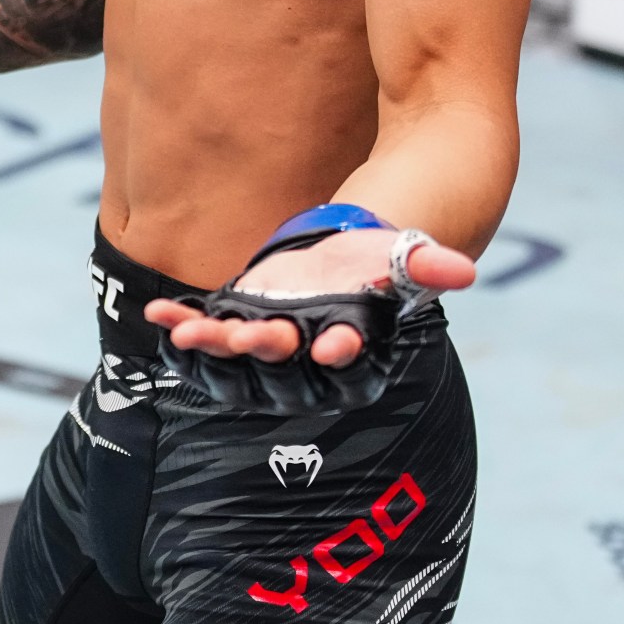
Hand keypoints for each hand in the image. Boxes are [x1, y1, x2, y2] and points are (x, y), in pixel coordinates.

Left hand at [145, 228, 476, 367]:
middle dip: (266, 349)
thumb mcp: (402, 258)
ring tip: (190, 332)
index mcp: (352, 349)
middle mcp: (306, 363)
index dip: (341, 353)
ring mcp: (265, 351)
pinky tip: (158, 313)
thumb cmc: (371, 264)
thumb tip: (464, 273)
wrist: (331, 259)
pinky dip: (180, 327)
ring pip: (238, 360)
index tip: (332, 344)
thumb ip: (429, 265)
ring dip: (214, 347)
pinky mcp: (234, 331)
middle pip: (285, 365)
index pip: (350, 363)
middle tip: (250, 334)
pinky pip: (203, 339)